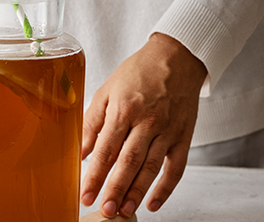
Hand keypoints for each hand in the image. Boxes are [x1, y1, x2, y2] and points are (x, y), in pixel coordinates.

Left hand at [81, 33, 207, 217]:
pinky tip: (152, 203)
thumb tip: (79, 152)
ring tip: (124, 210)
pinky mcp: (184, 136)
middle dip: (115, 189)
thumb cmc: (139, 72)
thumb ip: (92, 122)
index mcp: (124, 109)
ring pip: (151, 167)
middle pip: (128, 162)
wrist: (177, 57)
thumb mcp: (108, 90)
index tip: (85, 194)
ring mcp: (167, 130)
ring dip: (137, 191)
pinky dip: (166, 188)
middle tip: (105, 210)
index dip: (95, 175)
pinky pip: (176, 167)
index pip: (106, 149)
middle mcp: (147, 121)